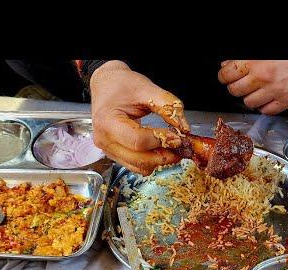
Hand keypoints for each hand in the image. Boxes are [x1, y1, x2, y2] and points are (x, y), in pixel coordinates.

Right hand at [90, 60, 189, 175]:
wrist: (107, 85)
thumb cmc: (121, 85)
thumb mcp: (146, 88)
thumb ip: (167, 105)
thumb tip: (183, 127)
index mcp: (108, 122)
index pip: (138, 141)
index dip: (160, 140)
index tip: (177, 136)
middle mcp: (104, 140)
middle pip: (139, 159)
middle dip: (164, 156)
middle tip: (180, 147)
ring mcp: (108, 150)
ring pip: (139, 167)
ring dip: (159, 160)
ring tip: (172, 148)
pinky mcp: (115, 154)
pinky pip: (136, 166)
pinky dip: (151, 161)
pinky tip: (160, 149)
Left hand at [218, 60, 287, 114]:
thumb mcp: (265, 52)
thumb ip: (245, 58)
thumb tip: (228, 63)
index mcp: (257, 62)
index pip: (228, 74)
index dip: (224, 75)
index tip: (225, 76)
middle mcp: (264, 77)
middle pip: (235, 90)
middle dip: (235, 87)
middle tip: (239, 84)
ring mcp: (275, 91)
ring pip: (249, 103)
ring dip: (249, 97)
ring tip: (255, 91)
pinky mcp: (285, 102)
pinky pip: (266, 111)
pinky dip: (264, 107)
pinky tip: (266, 98)